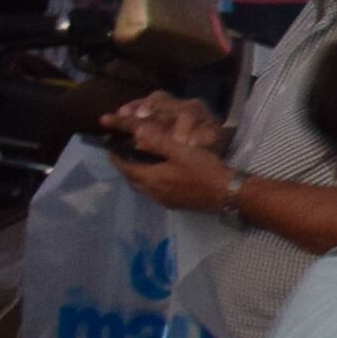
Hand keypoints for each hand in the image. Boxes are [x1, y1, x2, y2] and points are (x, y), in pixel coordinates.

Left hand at [105, 100, 236, 213]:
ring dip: (138, 176)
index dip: (116, 158)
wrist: (226, 193)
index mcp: (152, 178)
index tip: (110, 147)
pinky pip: (154, 193)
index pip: (125, 168)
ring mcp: (164, 200)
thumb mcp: (181, 150)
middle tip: (124, 154)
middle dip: (125, 168)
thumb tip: (135, 133)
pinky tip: (160, 176)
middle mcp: (153, 192)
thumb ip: (157, 142)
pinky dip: (150, 183)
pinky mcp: (174, 204)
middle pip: (132, 180)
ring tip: (141, 163)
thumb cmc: (203, 169)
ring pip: (143, 188)